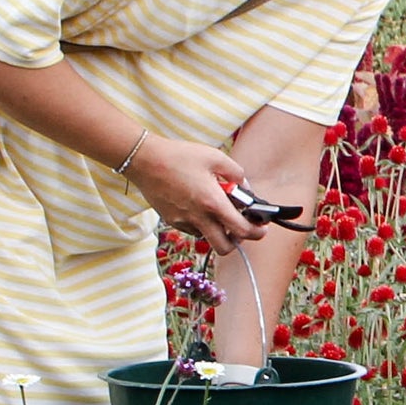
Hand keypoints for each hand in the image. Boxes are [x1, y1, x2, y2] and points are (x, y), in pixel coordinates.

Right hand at [132, 134, 267, 245]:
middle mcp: (198, 217)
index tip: (260, 227)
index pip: (241, 230)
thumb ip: (237, 174)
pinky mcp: (170, 220)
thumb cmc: (180, 156)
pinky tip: (200, 207)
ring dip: (217, 232)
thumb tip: (246, 188)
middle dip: (237, 241)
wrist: (144, 160)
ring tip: (218, 211)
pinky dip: (201, 224)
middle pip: (224, 248)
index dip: (256, 232)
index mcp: (212, 203)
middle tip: (240, 225)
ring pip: (207, 239)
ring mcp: (182, 221)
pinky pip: (192, 230)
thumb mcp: (216, 158)